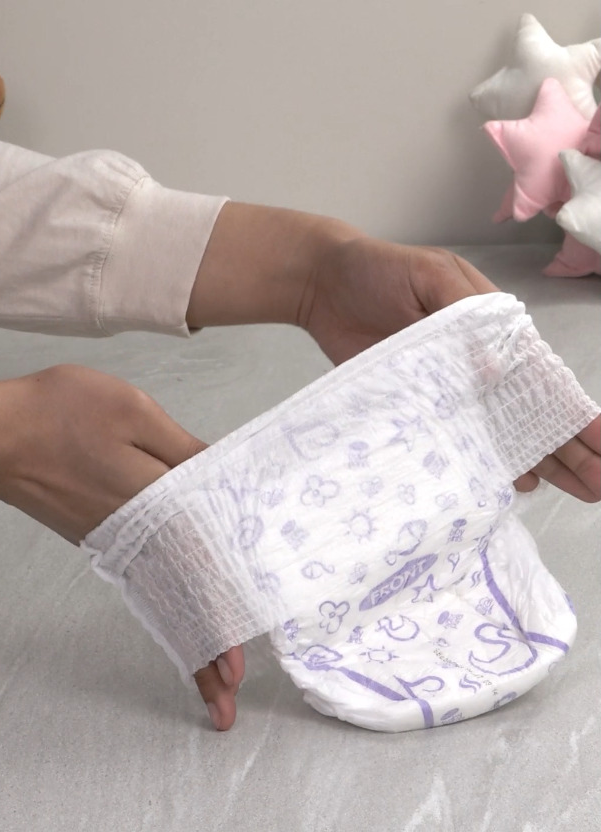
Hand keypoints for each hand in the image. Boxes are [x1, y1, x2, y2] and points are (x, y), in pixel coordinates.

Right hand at [0, 365, 243, 728]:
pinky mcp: (103, 541)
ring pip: (164, 603)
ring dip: (188, 645)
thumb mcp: (132, 411)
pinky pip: (146, 587)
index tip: (236, 664)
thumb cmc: (57, 413)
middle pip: (181, 604)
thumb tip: (224, 479)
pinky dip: (167, 616)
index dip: (222, 616)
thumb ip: (183, 450)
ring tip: (210, 685)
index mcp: (152, 505)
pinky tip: (180, 630)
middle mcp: (136, 537)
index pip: (200, 575)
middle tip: (226, 699)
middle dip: (205, 654)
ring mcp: (117, 545)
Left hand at [299, 235, 600, 501]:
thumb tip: (495, 368)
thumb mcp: (431, 277)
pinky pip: (461, 444)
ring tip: (581, 493)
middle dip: (573, 449)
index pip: (545, 379)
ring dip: (544, 463)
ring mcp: (452, 394)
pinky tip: (519, 484)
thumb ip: (466, 316)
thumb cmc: (380, 271)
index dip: (576, 413)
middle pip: (536, 415)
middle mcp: (481, 368)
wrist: (324, 287)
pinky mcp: (420, 411)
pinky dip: (491, 465)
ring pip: (507, 435)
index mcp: (496, 333)